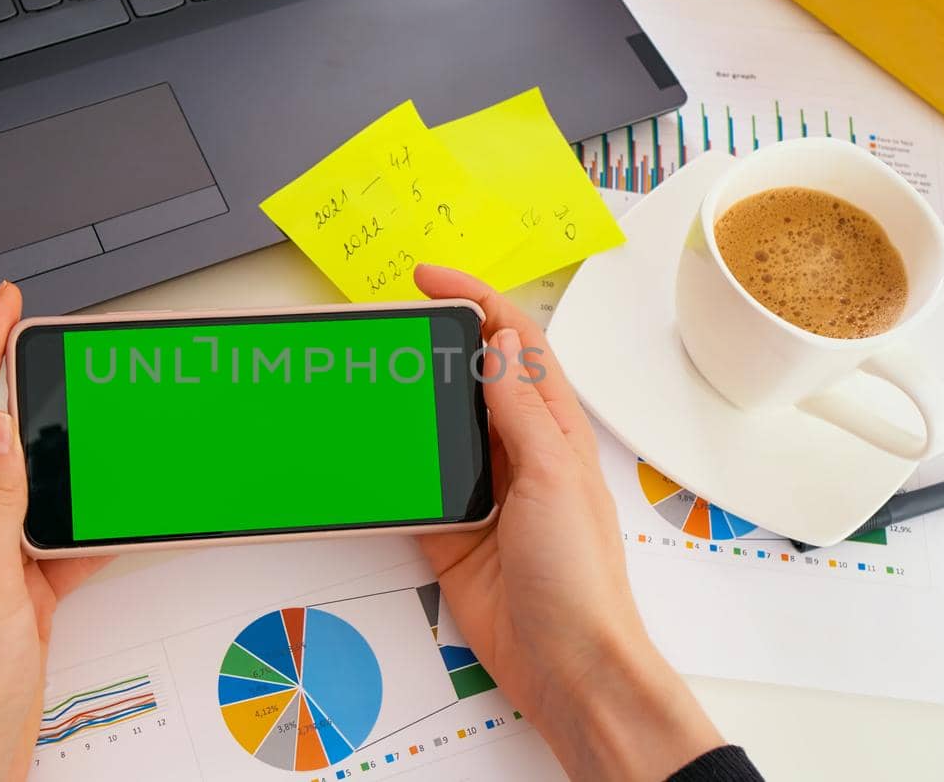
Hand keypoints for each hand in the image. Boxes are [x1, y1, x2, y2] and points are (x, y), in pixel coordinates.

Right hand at [413, 265, 720, 780]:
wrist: (564, 665)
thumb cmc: (579, 575)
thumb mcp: (553, 476)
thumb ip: (521, 410)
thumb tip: (498, 342)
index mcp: (553, 429)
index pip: (514, 343)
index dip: (476, 300)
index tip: (427, 279)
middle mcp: (518, 453)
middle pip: (469, 379)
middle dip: (432, 344)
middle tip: (385, 326)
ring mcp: (483, 493)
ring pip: (437, 428)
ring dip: (407, 403)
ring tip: (366, 376)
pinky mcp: (451, 534)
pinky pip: (414, 487)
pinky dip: (389, 468)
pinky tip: (364, 449)